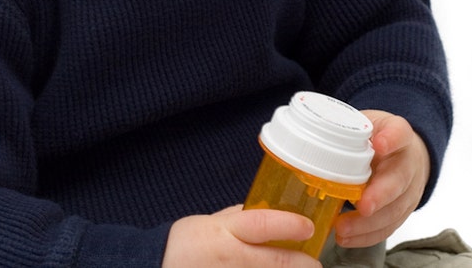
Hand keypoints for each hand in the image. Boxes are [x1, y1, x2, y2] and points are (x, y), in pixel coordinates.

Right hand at [163, 205, 321, 267]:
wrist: (157, 266)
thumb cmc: (185, 245)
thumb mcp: (210, 222)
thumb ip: (239, 218)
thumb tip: (269, 210)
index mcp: (224, 232)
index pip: (262, 224)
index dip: (290, 225)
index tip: (309, 226)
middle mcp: (229, 257)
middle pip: (276, 261)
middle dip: (303, 264)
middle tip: (314, 263)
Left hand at [333, 110, 430, 247]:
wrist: (407, 155)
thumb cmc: (378, 138)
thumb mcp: (366, 124)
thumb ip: (345, 128)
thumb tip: (307, 136)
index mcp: (399, 135)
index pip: (399, 133)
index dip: (391, 139)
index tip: (379, 145)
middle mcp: (408, 163)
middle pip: (399, 180)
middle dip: (380, 195)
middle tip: (363, 206)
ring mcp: (409, 190)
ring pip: (394, 209)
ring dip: (368, 223)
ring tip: (343, 228)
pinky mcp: (403, 211)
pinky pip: (388, 227)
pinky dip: (367, 236)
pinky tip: (347, 238)